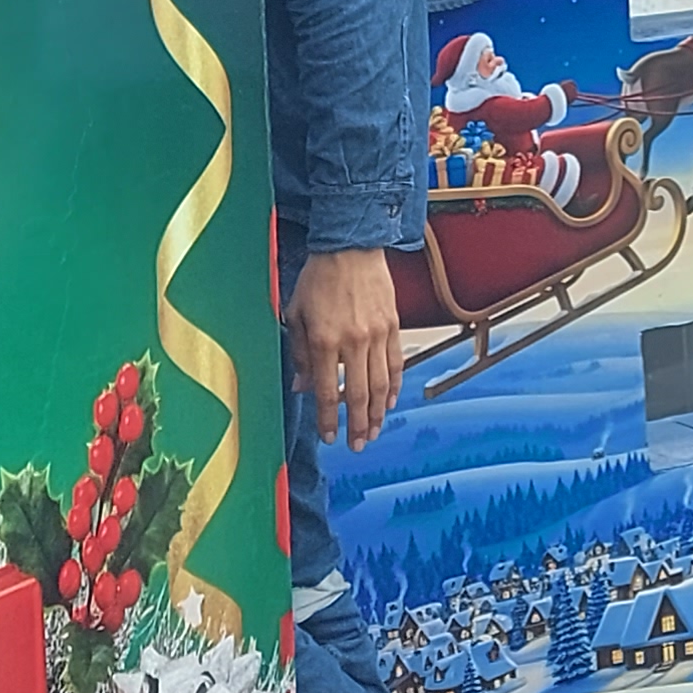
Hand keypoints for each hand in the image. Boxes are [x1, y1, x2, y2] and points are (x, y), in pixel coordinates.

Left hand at [290, 248, 405, 450]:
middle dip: (357, 425)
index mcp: (324, 340)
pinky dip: (394, 387)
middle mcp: (353, 341)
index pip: (326, 391)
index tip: (329, 437)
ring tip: (372, 432)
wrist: (350, 247)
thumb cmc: (319, 278)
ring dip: (377, 413)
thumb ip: (299, 353)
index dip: (327, 419)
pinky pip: (396, 364)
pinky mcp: (393, 326)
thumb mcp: (296, 314)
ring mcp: (377, 335)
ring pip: (380, 385)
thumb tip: (302, 386)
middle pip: (358, 395)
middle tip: (356, 445)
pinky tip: (390, 403)